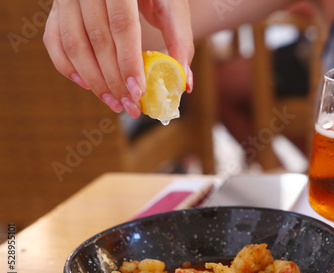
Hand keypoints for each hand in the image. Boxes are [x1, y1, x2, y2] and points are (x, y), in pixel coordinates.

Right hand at [43, 0, 193, 117]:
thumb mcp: (172, 9)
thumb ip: (180, 41)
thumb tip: (185, 83)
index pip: (122, 25)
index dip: (128, 62)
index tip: (138, 93)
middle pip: (97, 40)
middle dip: (113, 80)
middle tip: (130, 106)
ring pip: (73, 44)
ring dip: (92, 80)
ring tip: (114, 103)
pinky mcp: (58, 8)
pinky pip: (54, 41)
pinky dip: (68, 67)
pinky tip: (88, 86)